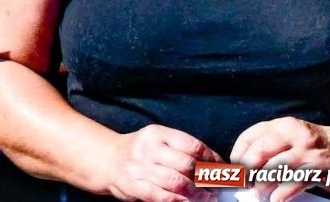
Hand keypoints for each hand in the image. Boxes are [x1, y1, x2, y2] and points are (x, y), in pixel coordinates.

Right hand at [104, 124, 219, 201]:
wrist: (107, 159)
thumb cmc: (141, 152)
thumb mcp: (159, 141)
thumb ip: (183, 149)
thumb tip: (217, 164)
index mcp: (157, 134)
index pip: (193, 146)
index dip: (212, 160)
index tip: (223, 170)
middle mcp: (148, 148)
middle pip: (187, 165)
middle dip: (207, 180)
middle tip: (217, 188)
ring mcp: (138, 167)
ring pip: (176, 182)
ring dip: (197, 193)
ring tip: (207, 198)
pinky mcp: (132, 184)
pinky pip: (159, 195)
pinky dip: (177, 200)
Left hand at [232, 118, 329, 199]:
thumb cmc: (312, 147)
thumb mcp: (290, 137)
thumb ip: (268, 145)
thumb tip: (242, 165)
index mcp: (281, 125)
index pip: (249, 137)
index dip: (237, 155)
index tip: (234, 169)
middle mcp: (293, 134)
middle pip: (259, 152)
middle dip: (247, 171)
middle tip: (245, 184)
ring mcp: (307, 151)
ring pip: (275, 169)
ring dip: (263, 186)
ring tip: (260, 194)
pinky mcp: (320, 168)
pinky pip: (294, 183)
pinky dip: (281, 194)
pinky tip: (276, 199)